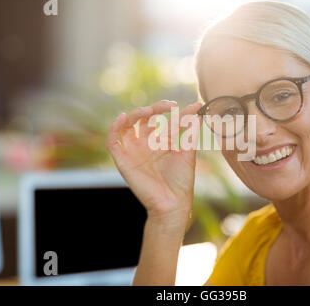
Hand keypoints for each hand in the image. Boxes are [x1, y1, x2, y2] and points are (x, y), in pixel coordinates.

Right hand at [106, 100, 201, 226]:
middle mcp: (146, 144)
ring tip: (148, 111)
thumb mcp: (188, 154)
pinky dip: (114, 127)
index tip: (195, 106)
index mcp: (162, 142)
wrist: (172, 203)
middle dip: (157, 108)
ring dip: (135, 114)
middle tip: (171, 106)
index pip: (167, 121)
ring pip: (127, 125)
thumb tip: (198, 114)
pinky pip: (112, 141)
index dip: (180, 113)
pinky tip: (122, 117)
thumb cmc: (181, 182)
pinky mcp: (122, 160)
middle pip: (145, 118)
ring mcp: (134, 151)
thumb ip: (190, 134)